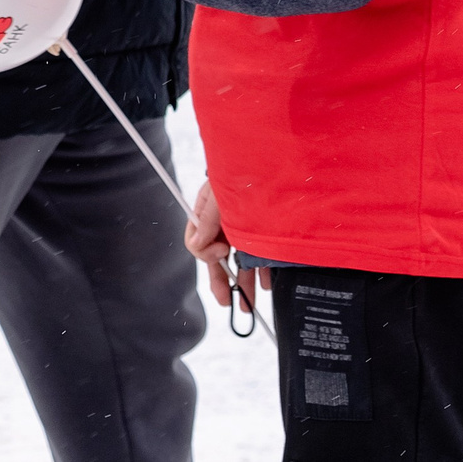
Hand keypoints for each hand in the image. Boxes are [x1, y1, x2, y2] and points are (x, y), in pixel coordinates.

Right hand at [184, 181, 266, 309]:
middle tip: (226, 301)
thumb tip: (196, 245)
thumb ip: (206, 218)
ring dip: (244, 283)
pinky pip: (258, 256)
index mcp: (206, 215)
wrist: (266, 157)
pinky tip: (266, 283)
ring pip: (239, 261)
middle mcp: (222, 225)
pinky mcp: (260, 232)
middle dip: (221, 282)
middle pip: (217, 259)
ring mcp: (241, 229)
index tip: (221, 250)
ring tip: (250, 303)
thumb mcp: (217, 193)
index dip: (206, 253)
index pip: (196, 243)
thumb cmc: (238, 170)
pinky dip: (262, 271)